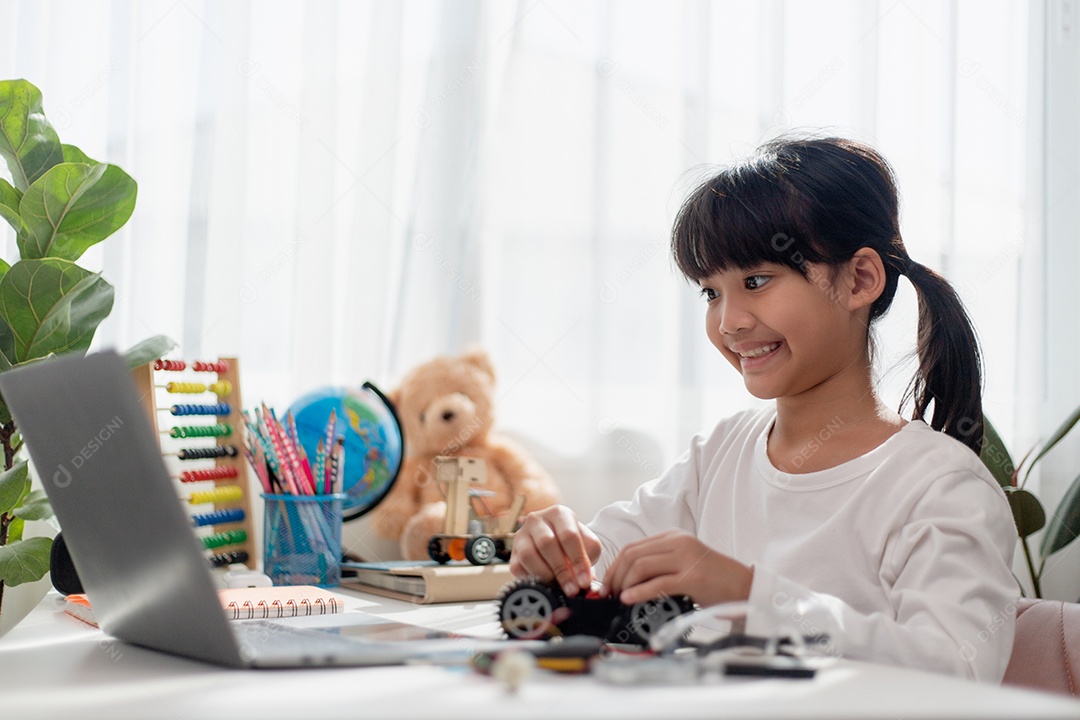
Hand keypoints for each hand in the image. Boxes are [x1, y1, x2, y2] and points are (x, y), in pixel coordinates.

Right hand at [509, 505, 601, 596]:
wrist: (557, 546)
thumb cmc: (573, 545)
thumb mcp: (587, 546)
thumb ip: (588, 560)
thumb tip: (584, 581)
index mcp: (559, 513)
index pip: (568, 535)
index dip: (578, 560)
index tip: (584, 581)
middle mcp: (537, 520)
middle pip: (547, 543)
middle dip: (561, 570)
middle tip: (572, 589)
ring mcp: (521, 535)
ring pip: (528, 554)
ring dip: (546, 575)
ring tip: (559, 587)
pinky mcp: (512, 553)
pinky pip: (518, 567)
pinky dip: (532, 579)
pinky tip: (545, 585)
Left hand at [602, 529, 752, 606]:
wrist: (744, 586)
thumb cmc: (713, 581)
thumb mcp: (682, 564)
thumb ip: (659, 566)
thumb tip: (626, 581)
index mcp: (673, 537)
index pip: (632, 547)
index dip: (614, 566)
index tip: (607, 584)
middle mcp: (678, 542)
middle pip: (633, 554)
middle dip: (615, 575)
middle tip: (609, 593)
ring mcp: (686, 557)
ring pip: (641, 566)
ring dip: (624, 583)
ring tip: (618, 598)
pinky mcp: (693, 576)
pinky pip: (658, 582)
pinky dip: (639, 591)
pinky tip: (629, 599)